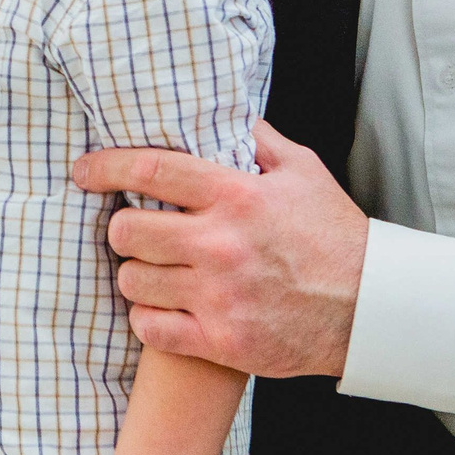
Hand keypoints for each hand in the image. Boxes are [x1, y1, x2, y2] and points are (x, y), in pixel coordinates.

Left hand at [74, 121, 368, 379]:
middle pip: (127, 232)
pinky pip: (149, 329)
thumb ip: (257, 141)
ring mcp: (219, 296)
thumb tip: (224, 114)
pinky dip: (148, 319)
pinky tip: (163, 310)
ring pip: (132, 282)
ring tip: (156, 271)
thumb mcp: (304, 171)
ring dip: (137, 275)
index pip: (150, 171)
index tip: (83, 171)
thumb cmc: (334, 235)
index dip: (105, 167)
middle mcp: (221, 245)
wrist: (370, 308)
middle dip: (123, 229)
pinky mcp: (222, 340)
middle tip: (136, 231)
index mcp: (237, 196)